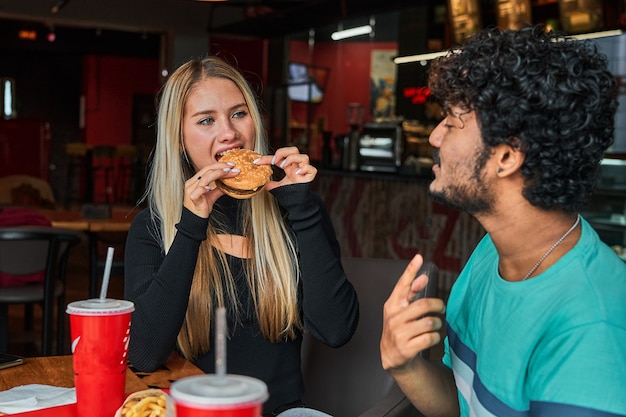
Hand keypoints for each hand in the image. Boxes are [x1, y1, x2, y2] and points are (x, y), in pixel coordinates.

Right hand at [183, 162, 238, 217]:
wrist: (194, 220)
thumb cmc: (201, 207)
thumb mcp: (212, 196)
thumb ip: (219, 189)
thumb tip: (229, 183)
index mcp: (195, 180)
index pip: (207, 168)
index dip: (219, 165)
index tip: (231, 165)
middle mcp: (192, 183)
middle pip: (206, 170)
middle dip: (221, 167)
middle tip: (232, 167)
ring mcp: (191, 190)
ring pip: (204, 178)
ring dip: (217, 174)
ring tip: (227, 173)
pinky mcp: (192, 198)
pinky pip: (198, 191)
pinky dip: (204, 188)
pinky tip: (211, 187)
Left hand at [254, 146, 316, 190]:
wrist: (299, 203)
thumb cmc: (290, 193)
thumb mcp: (277, 187)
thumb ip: (270, 183)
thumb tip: (261, 183)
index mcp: (289, 166)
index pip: (279, 157)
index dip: (267, 158)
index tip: (257, 162)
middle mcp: (297, 166)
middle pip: (294, 150)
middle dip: (283, 152)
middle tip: (274, 161)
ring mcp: (304, 171)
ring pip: (304, 157)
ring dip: (292, 159)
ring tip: (284, 166)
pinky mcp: (310, 177)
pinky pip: (311, 169)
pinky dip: (305, 169)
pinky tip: (297, 173)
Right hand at [380, 254, 445, 371]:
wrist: (392, 357)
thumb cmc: (400, 329)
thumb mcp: (400, 311)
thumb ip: (410, 294)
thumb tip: (423, 277)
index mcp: (392, 305)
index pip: (402, 285)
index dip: (411, 271)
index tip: (419, 257)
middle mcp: (393, 318)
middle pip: (423, 304)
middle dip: (437, 305)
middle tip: (441, 308)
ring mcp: (398, 334)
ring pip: (429, 322)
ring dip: (438, 323)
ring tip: (436, 325)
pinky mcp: (406, 348)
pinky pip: (430, 338)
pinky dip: (436, 337)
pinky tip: (433, 337)